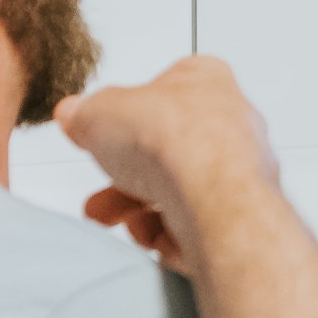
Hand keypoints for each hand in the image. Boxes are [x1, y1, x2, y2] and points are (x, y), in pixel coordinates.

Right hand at [59, 57, 278, 269]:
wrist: (214, 200)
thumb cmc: (175, 141)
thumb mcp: (102, 112)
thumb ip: (85, 113)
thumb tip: (75, 114)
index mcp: (205, 82)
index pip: (164, 89)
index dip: (127, 113)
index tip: (101, 128)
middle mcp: (231, 125)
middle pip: (166, 150)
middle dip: (124, 175)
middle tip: (99, 189)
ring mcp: (240, 174)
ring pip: (180, 192)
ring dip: (138, 210)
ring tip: (111, 217)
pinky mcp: (241, 218)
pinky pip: (197, 227)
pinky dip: (169, 235)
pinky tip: (153, 235)